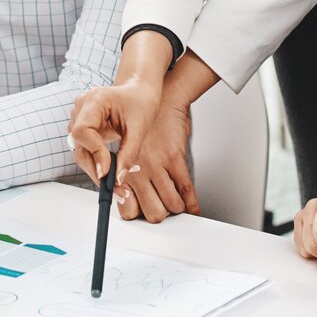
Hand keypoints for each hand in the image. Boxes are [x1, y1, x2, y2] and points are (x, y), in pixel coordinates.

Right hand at [67, 74, 194, 222]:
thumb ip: (128, 154)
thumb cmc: (141, 102)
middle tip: (118, 191)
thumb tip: (119, 180)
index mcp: (94, 100)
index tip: (108, 172)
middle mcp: (81, 108)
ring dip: (97, 171)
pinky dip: (98, 165)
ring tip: (120, 189)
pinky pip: (86, 151)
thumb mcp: (140, 128)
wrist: (139, 91)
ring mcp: (79, 118)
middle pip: (79, 146)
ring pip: (81, 152)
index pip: (83, 131)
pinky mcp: (84, 128)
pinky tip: (114, 176)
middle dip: (97, 170)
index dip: (94, 152)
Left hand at [113, 97, 197, 222]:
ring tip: (176, 205)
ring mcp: (157, 166)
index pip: (127, 210)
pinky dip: (192, 204)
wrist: (162, 100)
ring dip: (176, 208)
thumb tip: (129, 200)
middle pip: (152, 213)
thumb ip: (126, 176)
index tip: (143, 212)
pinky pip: (186, 190)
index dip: (137, 215)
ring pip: (171, 205)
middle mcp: (138, 171)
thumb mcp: (127, 152)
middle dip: (159, 214)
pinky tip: (192, 209)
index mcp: (123, 171)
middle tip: (161, 209)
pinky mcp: (175, 159)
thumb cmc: (143, 126)